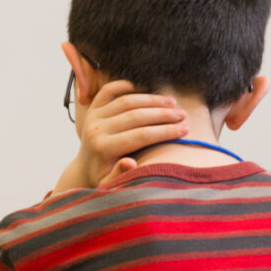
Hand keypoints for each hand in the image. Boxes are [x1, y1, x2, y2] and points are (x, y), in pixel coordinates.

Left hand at [55, 80, 187, 191]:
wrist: (85, 168)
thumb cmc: (104, 178)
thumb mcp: (111, 185)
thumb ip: (120, 175)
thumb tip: (131, 163)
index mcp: (103, 148)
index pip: (141, 136)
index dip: (165, 131)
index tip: (185, 129)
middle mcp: (96, 129)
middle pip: (136, 116)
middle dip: (163, 114)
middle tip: (183, 114)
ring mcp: (93, 116)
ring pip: (127, 101)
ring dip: (152, 100)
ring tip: (172, 102)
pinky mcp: (92, 108)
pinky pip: (108, 90)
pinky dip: (125, 85)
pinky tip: (145, 87)